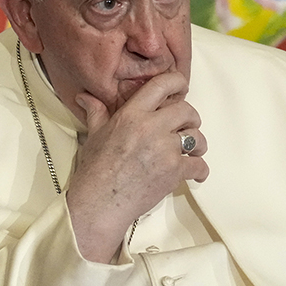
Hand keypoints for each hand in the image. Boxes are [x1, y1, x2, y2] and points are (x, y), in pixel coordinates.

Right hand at [65, 71, 207, 262]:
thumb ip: (96, 112)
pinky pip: (199, 165)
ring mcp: (165, 149)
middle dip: (191, 118)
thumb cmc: (95, 170)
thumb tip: (85, 97)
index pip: (162, 85)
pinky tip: (197, 174)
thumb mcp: (94, 135)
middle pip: (187, 110)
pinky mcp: (174, 171)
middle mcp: (151, 127)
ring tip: (193, 151)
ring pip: (196, 137)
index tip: (182, 87)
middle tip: (188, 127)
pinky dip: (200, 170)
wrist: (99, 202)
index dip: (177, 82)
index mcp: (132, 114)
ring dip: (198, 144)